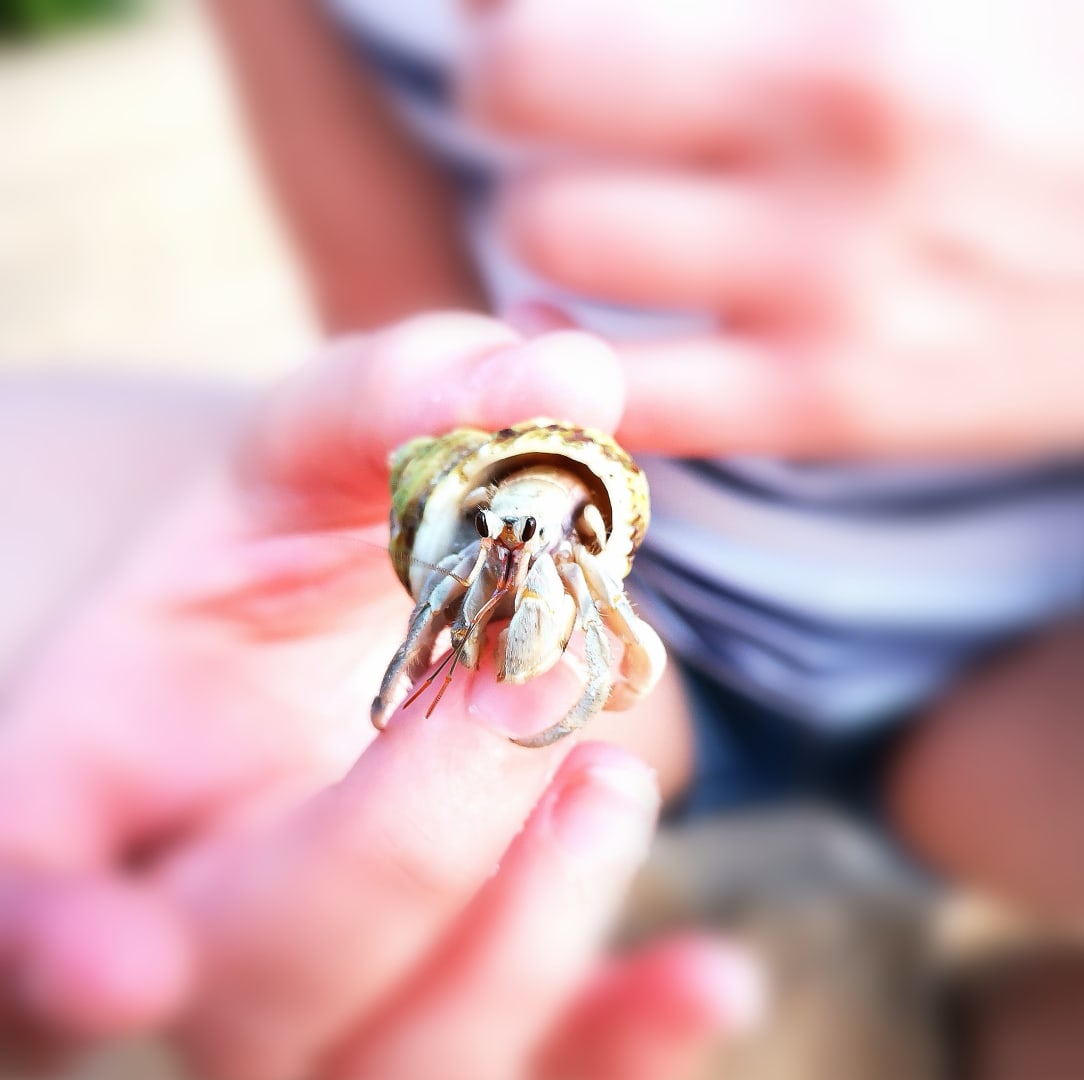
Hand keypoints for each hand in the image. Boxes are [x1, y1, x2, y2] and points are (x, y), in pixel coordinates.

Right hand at [0, 314, 759, 1077]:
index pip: (15, 888)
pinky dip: (624, 1044)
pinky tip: (707, 978)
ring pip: (401, 1067)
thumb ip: (411, 394)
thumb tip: (566, 370)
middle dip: (412, 834)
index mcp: (92, 777)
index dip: (35, 945)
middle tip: (529, 660)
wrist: (340, 625)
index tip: (122, 960)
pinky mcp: (453, 1013)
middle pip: (260, 978)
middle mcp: (190, 922)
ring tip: (607, 776)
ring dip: (525, 936)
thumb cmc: (297, 532)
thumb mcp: (321, 443)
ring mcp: (328, 997)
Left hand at [464, 0, 1083, 456]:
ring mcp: (825, 289)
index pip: (554, 1)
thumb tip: (625, 10)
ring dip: (537, 212)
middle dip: (509, 86)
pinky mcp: (828, 407)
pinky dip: (568, 366)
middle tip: (545, 94)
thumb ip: (769, 3)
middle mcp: (827, 141)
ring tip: (582, 198)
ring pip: (549, 238)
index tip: (526, 11)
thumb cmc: (1060, 84)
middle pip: (521, 96)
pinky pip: (628, 402)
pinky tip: (570, 325)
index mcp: (851, 18)